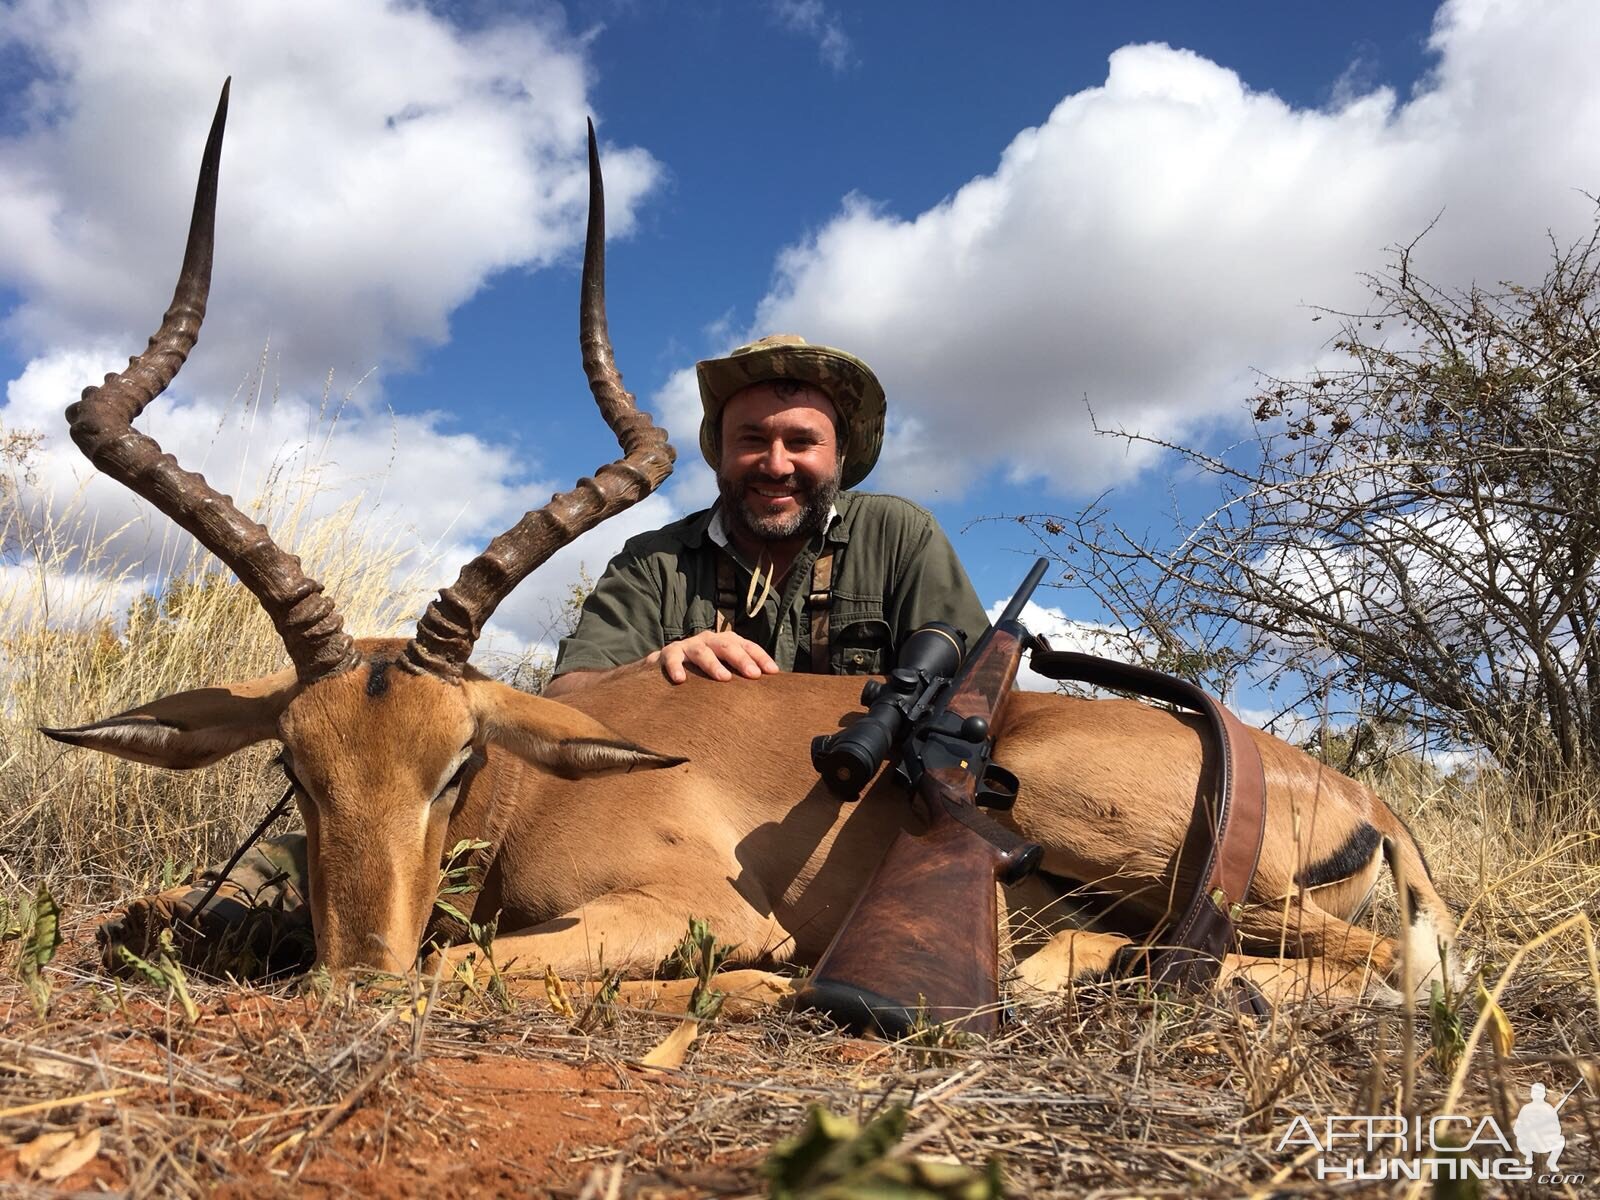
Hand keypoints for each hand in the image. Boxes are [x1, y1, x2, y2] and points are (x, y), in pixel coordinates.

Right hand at [647, 630, 779, 683]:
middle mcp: (710, 640)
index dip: (761, 657)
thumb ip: (741, 674)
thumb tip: (770, 692)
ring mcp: (690, 645)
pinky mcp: (670, 653)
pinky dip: (676, 668)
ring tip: (724, 678)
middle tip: (753, 675)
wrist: (668, 661)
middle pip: (728, 646)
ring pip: (703, 652)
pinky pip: (673, 659)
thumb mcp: (724, 667)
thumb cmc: (704, 670)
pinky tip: (680, 680)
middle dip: (742, 660)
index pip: (747, 646)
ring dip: (714, 664)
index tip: (773, 672)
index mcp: (727, 642)